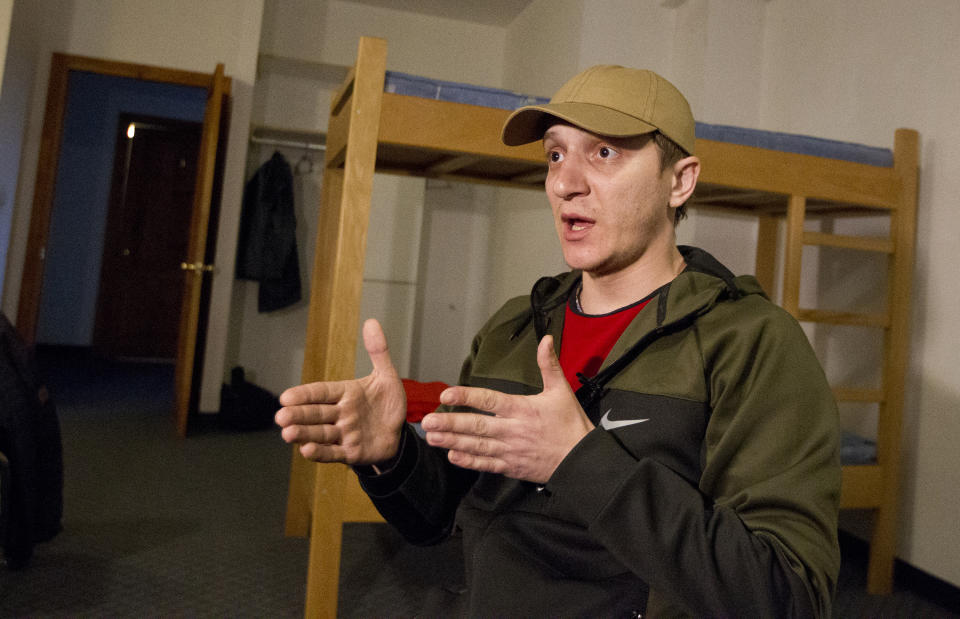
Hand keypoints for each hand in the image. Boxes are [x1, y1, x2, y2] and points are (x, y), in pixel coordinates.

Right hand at [275, 319, 406, 464]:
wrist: (400, 433)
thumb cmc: (388, 404)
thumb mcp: (387, 376)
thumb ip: (378, 351)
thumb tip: (371, 322)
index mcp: (345, 394)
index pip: (322, 392)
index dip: (305, 395)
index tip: (286, 396)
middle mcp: (340, 414)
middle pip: (315, 414)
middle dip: (298, 415)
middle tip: (281, 417)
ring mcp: (344, 434)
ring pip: (320, 434)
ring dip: (303, 434)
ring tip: (287, 434)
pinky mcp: (350, 452)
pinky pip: (333, 453)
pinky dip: (320, 452)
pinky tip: (306, 450)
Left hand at [421, 335, 593, 483]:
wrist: (583, 460)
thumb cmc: (571, 424)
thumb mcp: (561, 390)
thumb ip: (549, 364)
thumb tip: (546, 339)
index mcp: (522, 409)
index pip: (490, 401)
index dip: (467, 397)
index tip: (447, 394)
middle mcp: (513, 430)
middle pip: (477, 426)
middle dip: (451, 423)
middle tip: (428, 421)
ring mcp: (511, 450)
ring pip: (477, 446)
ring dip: (453, 442)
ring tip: (432, 437)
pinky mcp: (512, 467)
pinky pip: (487, 464)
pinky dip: (469, 461)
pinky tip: (452, 456)